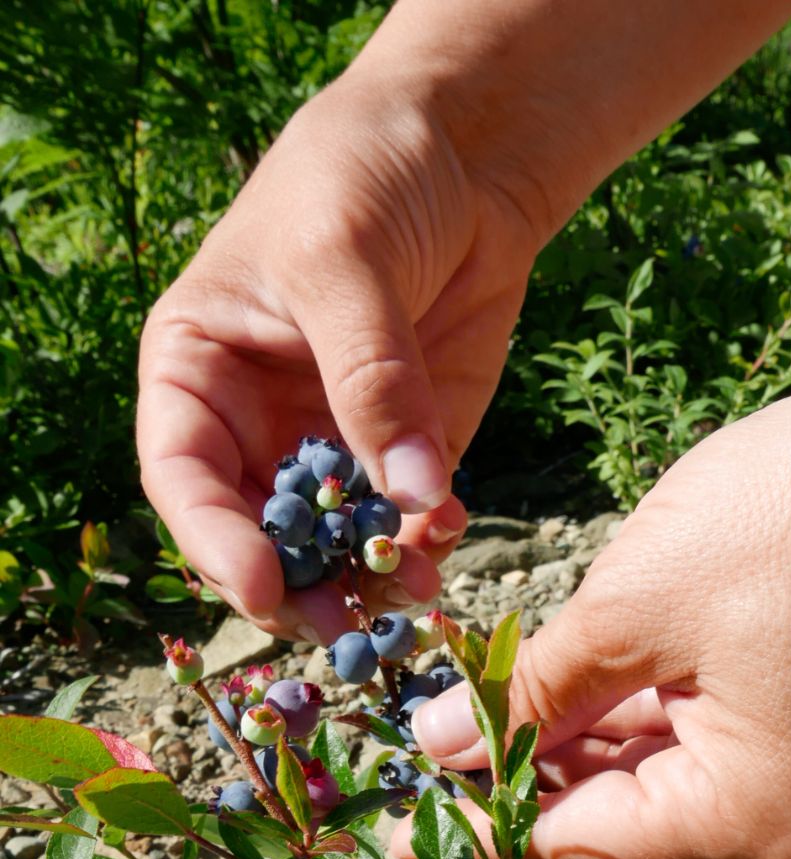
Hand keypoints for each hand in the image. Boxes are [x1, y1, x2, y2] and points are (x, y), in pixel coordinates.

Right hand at [137, 72, 541, 641]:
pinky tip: (446, 540)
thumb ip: (370, 379)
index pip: (184, 475)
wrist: (459, 151)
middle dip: (300, 585)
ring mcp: (333, 444)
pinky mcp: (406, 451)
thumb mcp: (345, 259)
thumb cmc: (361, 175)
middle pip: (260, 532)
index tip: (264, 588)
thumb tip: (408, 498)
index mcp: (197, 370)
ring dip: (367, 581)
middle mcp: (255, 423)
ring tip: (411, 601)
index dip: (216, 541)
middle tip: (346, 628)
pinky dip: (423, 544)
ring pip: (334, 543)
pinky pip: (406, 521)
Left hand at [388, 333, 790, 858]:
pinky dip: (624, 722)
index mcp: (749, 815)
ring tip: (473, 711)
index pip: (580, 848)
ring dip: (565, 751)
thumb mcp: (635, 606)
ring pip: (650, 788)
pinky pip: (694, 748)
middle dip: (518, 788)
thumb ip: (533, 691)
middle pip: (615, 831)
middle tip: (421, 754)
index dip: (482, 830)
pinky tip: (552, 688)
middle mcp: (783, 825)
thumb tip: (440, 748)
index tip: (394, 823)